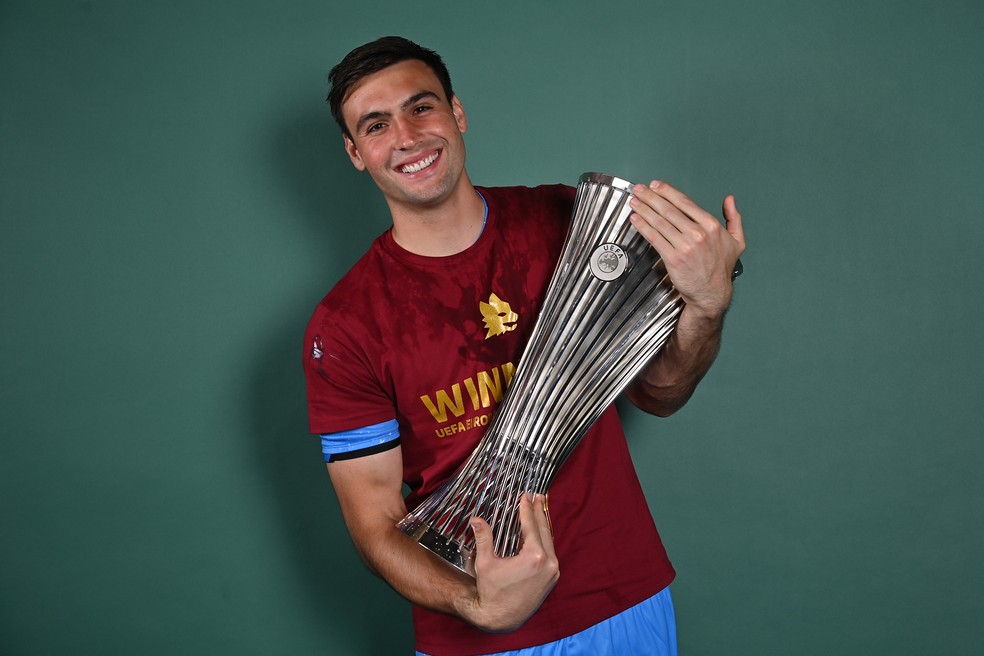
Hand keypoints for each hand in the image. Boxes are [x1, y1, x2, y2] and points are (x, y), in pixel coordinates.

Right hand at [463, 494, 559, 631]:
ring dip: (543, 525)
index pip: (531, 525)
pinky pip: (551, 553)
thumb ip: (483, 538)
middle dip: (539, 512)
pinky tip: (540, 532)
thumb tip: (475, 519)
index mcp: (534, 557)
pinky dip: (545, 540)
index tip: (526, 496)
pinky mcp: (552, 579)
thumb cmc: (491, 591)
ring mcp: (553, 572)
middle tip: (538, 496)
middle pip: (544, 530)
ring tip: (540, 509)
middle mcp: (548, 564)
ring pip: (549, 541)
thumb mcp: (485, 562)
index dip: (527, 509)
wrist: (501, 618)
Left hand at [629, 180, 744, 320]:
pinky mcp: (672, 258)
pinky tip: (635, 219)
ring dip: (644, 209)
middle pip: (669, 210)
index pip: (685, 202)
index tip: (655, 185)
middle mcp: (698, 233)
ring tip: (634, 201)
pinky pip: (654, 238)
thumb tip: (730, 199)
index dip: (667, 192)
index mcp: (711, 225)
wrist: (712, 293)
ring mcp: (684, 246)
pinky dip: (643, 227)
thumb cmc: (721, 268)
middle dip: (650, 197)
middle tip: (638, 189)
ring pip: (660, 222)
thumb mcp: (737, 242)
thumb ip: (734, 218)